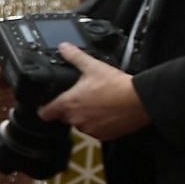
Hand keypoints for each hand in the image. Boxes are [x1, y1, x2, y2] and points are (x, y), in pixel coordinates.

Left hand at [36, 42, 150, 141]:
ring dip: (85, 117)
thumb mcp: (93, 67)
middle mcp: (76, 119)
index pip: (44, 113)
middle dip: (70, 110)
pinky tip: (108, 113)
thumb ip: (75, 57)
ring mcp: (90, 129)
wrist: (140, 100)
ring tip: (98, 104)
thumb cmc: (117, 86)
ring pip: (81, 124)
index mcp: (68, 104)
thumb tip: (64, 48)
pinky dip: (99, 124)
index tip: (47, 106)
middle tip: (82, 99)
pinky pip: (96, 131)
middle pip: (64, 117)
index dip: (44, 109)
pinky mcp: (104, 135)